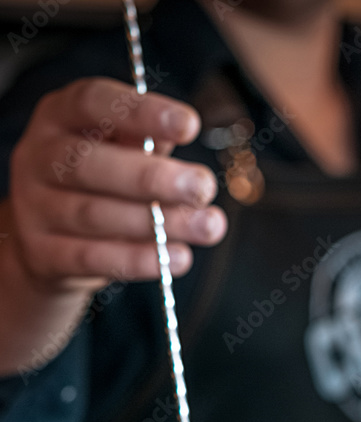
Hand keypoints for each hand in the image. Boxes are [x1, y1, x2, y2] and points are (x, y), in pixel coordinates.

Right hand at [7, 77, 225, 291]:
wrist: (46, 244)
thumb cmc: (95, 186)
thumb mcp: (116, 152)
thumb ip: (145, 144)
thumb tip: (185, 149)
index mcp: (58, 116)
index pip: (93, 102)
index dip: (142, 112)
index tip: (190, 125)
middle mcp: (37, 157)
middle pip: (89, 164)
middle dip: (152, 177)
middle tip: (203, 187)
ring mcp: (34, 208)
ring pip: (95, 215)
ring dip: (158, 224)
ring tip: (207, 227)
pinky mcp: (42, 255)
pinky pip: (93, 258)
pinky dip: (139, 260)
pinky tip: (178, 257)